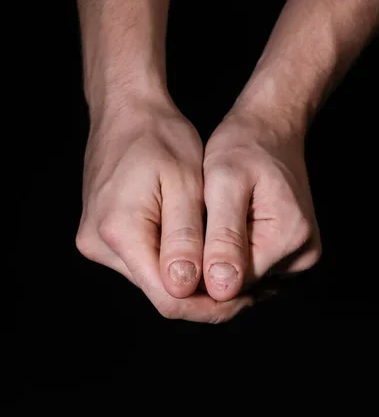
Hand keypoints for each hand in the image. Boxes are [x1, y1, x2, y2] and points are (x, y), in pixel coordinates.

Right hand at [75, 96, 252, 322]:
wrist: (125, 111)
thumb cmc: (159, 138)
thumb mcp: (183, 183)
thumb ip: (184, 239)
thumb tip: (184, 290)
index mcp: (119, 232)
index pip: (168, 297)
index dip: (209, 306)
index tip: (243, 298)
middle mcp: (98, 244)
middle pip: (159, 294)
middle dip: (204, 296)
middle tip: (243, 287)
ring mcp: (96, 242)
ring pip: (152, 282)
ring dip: (190, 282)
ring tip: (224, 265)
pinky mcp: (102, 237)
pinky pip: (143, 264)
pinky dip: (174, 265)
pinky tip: (198, 252)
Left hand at [202, 107, 321, 301]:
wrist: (272, 128)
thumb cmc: (245, 146)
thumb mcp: (224, 182)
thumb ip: (223, 237)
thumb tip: (222, 290)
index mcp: (289, 239)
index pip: (230, 286)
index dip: (196, 276)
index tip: (173, 253)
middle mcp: (302, 256)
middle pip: (239, 288)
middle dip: (207, 270)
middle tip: (184, 237)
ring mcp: (300, 258)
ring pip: (244, 283)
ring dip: (218, 266)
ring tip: (204, 230)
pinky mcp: (292, 256)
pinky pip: (253, 272)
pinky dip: (231, 259)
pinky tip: (219, 234)